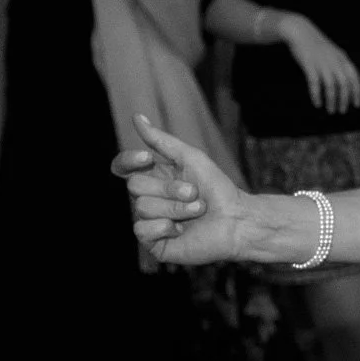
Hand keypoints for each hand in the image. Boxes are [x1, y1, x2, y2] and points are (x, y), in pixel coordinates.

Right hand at [115, 117, 259, 266]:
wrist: (236, 220)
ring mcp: (150, 221)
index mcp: (153, 178)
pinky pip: (142, 231)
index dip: (128, 161)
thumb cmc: (217, 188)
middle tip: (193, 193)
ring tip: (196, 211)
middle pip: (134, 187)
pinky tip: (181, 230)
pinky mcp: (154, 243)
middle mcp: (148, 199)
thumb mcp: (190, 157)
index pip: (123, 167)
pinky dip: (165, 228)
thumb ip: (161, 140)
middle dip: (168, 189)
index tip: (148, 159)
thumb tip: (136, 117)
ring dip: (175, 208)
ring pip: (142, 208)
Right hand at [271, 12, 359, 113]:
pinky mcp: (309, 65)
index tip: (357, 104)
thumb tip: (347, 83)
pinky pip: (315, 83)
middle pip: (344, 84)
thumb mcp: (333, 53)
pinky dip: (317, 95)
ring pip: (331, 86)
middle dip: (344, 100)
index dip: (357, 92)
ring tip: (331, 111)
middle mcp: (334, 61)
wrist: (300, 32)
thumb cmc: (317, 46)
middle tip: (342, 111)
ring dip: (332, 100)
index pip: (355, 77)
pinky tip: (317, 103)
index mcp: (342, 58)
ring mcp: (322, 63)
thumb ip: (341, 65)